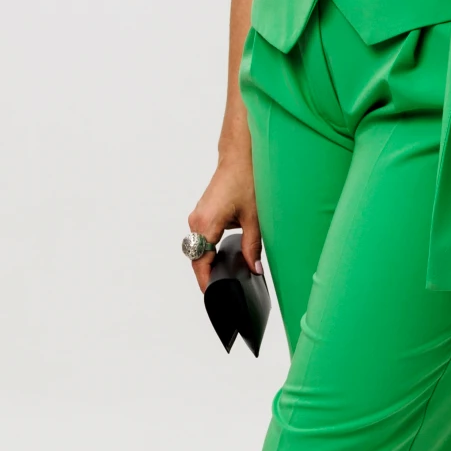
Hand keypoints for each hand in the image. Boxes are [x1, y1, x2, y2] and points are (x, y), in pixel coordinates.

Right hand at [187, 148, 262, 290]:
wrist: (239, 157)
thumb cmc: (245, 179)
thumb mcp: (254, 218)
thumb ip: (252, 246)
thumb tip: (254, 268)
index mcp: (205, 223)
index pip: (200, 262)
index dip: (207, 280)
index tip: (214, 293)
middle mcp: (196, 221)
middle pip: (197, 257)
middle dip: (209, 273)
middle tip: (225, 286)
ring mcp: (197, 216)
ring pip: (199, 247)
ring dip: (210, 259)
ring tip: (226, 273)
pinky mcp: (202, 213)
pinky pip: (202, 237)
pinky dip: (211, 247)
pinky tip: (225, 254)